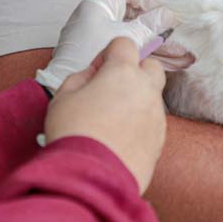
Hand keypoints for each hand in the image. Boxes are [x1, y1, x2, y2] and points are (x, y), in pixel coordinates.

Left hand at [36, 0, 178, 91]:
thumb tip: (168, 14)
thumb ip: (149, 25)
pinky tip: (173, 63)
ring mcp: (102, 35)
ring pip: (136, 31)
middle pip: (134, 9)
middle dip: (157, 20)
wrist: (61, 87)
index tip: (161, 9)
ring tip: (182, 53)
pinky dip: (149, 53)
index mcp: (100, 4)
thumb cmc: (88, 57)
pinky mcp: (105, 54)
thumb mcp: (126, 38)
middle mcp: (100, 16)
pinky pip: (132, 48)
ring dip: (158, 41)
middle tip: (174, 31)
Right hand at [45, 38, 167, 193]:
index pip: (124, 44)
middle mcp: (146, 90)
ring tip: (111, 119)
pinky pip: (152, 122)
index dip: (108, 53)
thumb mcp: (62, 96)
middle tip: (111, 88)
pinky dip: (140, 123)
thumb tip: (93, 76)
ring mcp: (156, 116)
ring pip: (152, 96)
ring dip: (136, 99)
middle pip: (150, 66)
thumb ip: (81, 77)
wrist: (91, 178)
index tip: (95, 71)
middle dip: (134, 71)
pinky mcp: (160, 141)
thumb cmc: (74, 134)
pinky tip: (119, 137)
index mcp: (122, 72)